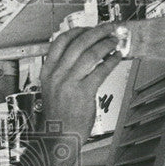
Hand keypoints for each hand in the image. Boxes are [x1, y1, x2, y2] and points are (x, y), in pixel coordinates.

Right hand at [40, 25, 120, 145]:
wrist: (59, 137)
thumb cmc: (59, 116)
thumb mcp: (53, 88)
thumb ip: (64, 71)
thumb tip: (84, 54)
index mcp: (47, 71)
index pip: (60, 41)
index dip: (77, 31)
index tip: (89, 28)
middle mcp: (57, 75)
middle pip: (78, 43)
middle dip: (96, 32)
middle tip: (108, 28)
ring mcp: (69, 83)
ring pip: (90, 54)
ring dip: (106, 44)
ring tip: (114, 41)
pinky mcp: (83, 93)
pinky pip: (101, 70)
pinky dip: (111, 61)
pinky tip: (117, 57)